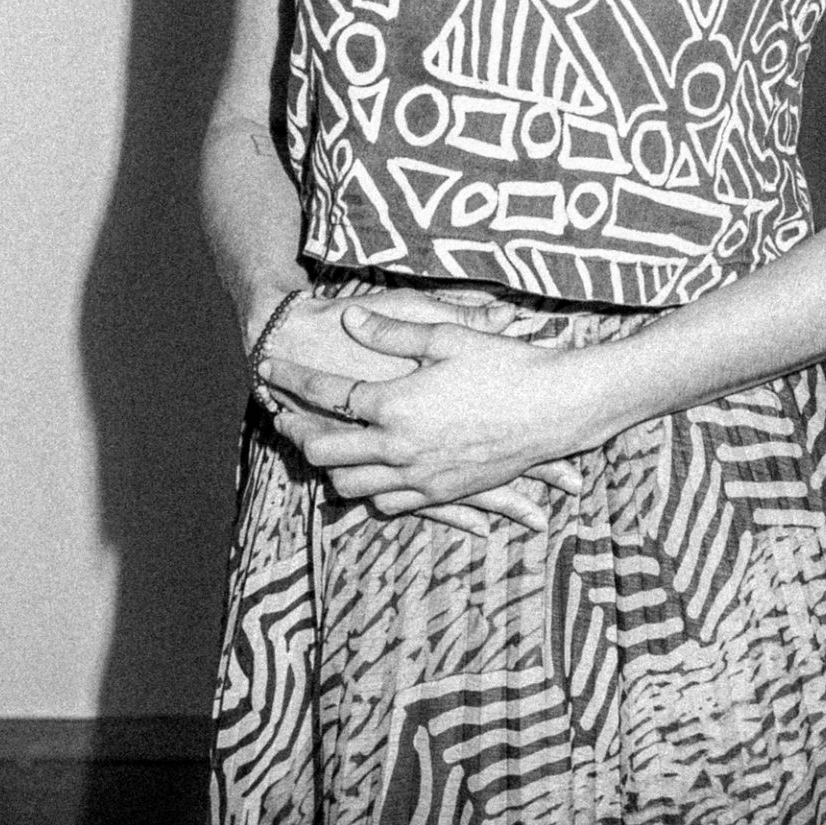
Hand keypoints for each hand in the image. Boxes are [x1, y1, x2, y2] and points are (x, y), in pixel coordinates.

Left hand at [256, 299, 594, 533]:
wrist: (557, 409)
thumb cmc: (506, 365)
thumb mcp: (446, 337)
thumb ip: (390, 333)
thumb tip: (349, 321)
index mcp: (396, 406)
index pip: (326, 396)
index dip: (292, 380)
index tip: (268, 367)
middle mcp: (400, 449)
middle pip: (325, 451)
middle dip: (296, 431)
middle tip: (281, 414)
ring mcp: (421, 478)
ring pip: (350, 486)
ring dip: (330, 466)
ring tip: (322, 444)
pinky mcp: (442, 494)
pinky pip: (388, 503)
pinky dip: (370, 489)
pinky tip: (371, 470)